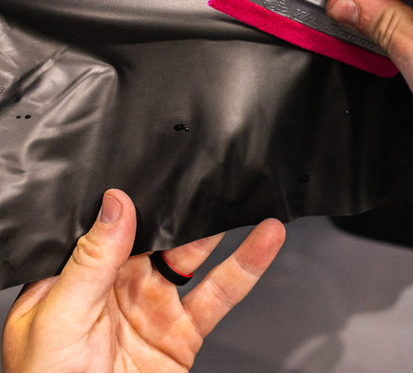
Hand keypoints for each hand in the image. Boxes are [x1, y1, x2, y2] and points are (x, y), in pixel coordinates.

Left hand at [1, 189, 284, 371]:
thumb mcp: (60, 319)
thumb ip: (91, 260)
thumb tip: (115, 204)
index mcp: (80, 278)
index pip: (113, 224)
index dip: (138, 197)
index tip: (163, 169)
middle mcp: (119, 288)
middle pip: (160, 234)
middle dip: (186, 207)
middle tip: (212, 177)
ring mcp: (154, 308)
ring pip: (196, 257)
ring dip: (223, 230)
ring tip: (245, 201)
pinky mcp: (183, 331)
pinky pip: (220, 294)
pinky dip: (247, 267)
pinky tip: (263, 243)